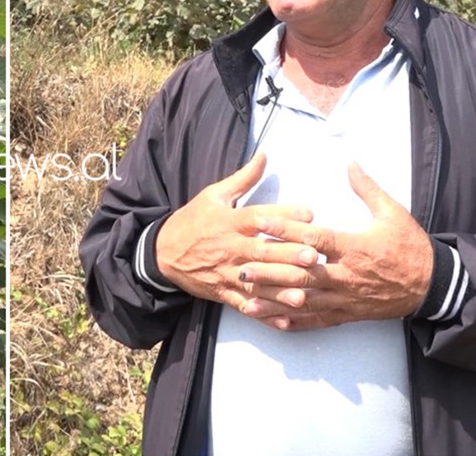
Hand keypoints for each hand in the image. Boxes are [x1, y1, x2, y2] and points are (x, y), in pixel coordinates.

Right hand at [155, 153, 317, 316]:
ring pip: (257, 284)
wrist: (161, 253)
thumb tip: (264, 156)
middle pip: (261, 253)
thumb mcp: (213, 195)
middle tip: (314, 257)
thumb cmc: (192, 221)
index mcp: (228, 222)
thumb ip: (242, 178)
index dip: (282, 216)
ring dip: (280, 290)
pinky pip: (245, 305)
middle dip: (288, 256)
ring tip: (304, 293)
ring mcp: (226, 273)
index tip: (309, 214)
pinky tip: (284, 320)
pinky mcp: (223, 293)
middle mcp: (229, 248)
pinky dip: (264, 314)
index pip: (257, 218)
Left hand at [239, 162, 433, 329]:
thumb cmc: (411, 248)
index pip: (314, 239)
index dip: (286, 231)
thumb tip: (350, 162)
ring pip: (304, 302)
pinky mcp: (348, 314)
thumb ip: (367, 189)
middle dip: (270, 272)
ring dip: (274, 300)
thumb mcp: (393, 214)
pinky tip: (272, 320)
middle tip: (241, 267)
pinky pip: (317, 320)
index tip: (262, 222)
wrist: (433, 287)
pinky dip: (294, 321)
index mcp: (355, 248)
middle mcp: (346, 276)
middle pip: (302, 275)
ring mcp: (346, 299)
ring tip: (246, 297)